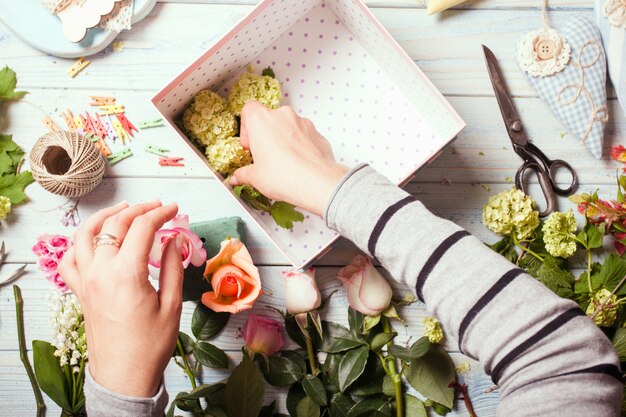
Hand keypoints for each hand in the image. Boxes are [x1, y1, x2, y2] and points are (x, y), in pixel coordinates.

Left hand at [58, 201, 183, 397]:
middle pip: (115, 224)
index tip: (175, 209)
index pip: (143, 228)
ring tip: (123, 209)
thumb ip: (171, 267)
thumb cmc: (150, 345)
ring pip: (85, 234)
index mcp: (126, 274)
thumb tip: (173, 240)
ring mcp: (86, 280)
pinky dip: (79, 242)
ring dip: (105, 216)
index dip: (161, 213)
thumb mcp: (171, 305)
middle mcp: (101, 271)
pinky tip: (93, 239)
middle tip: (157, 207)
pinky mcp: (80, 291)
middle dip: (139, 210)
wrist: (123, 375)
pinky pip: (70, 259)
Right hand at [229, 101, 348, 215]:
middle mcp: (282, 116)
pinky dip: (299, 144)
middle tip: (263, 155)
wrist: (316, 183)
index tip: (249, 144)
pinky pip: (303, 134)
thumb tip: (239, 177)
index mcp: (261, 120)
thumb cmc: (285, 175)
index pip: (248, 109)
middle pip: (268, 118)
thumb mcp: (255, 177)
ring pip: (287, 126)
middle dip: (265, 135)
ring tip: (281, 161)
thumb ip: (244, 174)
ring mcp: (302, 122)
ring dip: (283, 139)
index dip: (246, 127)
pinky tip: (297, 163)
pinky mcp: (316, 132)